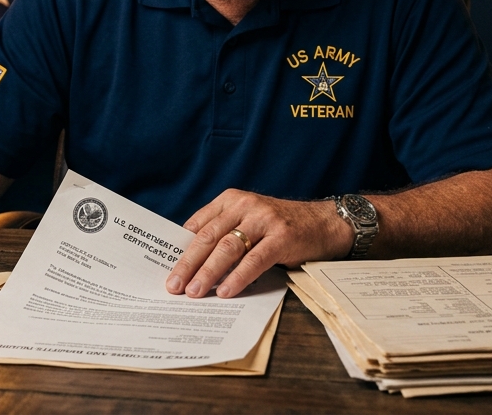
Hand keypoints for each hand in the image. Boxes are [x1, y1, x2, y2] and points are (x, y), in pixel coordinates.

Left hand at [165, 189, 350, 297]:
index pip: (198, 225)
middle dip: (187, 263)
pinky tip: (226, 291)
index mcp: (231, 200)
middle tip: (173, 285)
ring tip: (193, 292)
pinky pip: (254, 260)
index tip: (165, 268)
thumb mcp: (249, 220)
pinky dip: (238, 277)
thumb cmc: (281, 227)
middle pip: (208, 237)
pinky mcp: (282, 237)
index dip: (181, 248)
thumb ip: (224, 233)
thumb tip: (191, 262)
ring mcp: (264, 220)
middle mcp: (245, 206)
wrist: (325, 223)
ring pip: (228, 248)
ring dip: (208, 272)